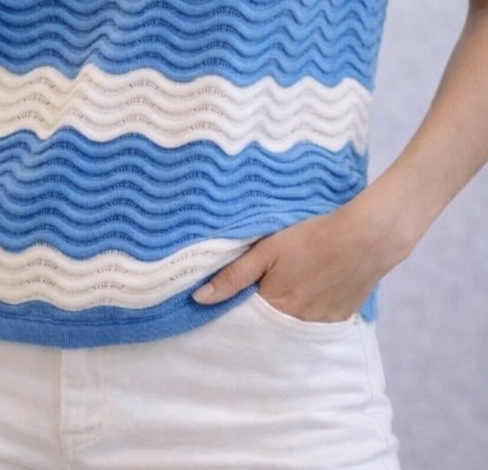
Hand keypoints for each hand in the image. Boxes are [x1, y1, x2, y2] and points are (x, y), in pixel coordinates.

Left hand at [192, 194, 400, 321]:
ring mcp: (320, 324)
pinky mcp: (339, 319)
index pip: (245, 322)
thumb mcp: (267, 250)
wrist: (366, 238)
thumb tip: (199, 299)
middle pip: (268, 328)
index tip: (228, 303)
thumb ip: (233, 276)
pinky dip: (307, 312)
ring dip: (284, 314)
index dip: (236, 311)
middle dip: (259, 316)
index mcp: (274, 308)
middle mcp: (295, 325)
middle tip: (260, 291)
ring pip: (291, 327)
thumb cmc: (313, 238)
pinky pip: (315, 324)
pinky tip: (309, 291)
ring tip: (288, 288)